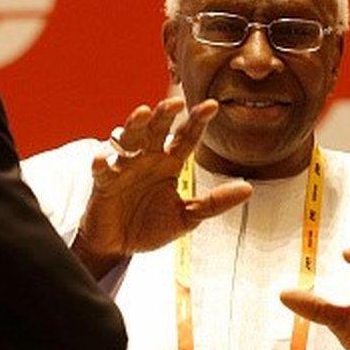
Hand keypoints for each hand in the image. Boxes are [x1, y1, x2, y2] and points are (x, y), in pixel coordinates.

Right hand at [74, 97, 251, 276]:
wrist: (120, 247)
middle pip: (156, 129)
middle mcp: (147, 158)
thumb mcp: (188, 216)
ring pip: (128, 139)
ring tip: (142, 113)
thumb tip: (248, 189)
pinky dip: (102, 162)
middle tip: (176, 103)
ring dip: (133, 125)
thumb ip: (214, 203)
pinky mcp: (102, 183)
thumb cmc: (151, 226)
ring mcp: (123, 168)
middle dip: (165, 113)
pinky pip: (101, 169)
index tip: (212, 106)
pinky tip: (105, 160)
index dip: (197, 121)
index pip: (186, 137)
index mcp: (169, 163)